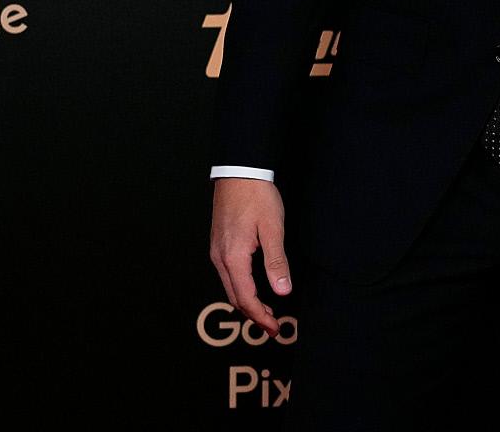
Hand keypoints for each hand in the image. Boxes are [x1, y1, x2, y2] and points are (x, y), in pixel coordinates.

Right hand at [209, 178, 290, 333]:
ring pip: (229, 287)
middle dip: (253, 315)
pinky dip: (240, 288)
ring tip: (266, 311)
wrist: (239, 171)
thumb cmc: (257, 196)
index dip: (260, 317)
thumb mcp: (273, 228)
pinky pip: (227, 275)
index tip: (275, 328)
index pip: (246, 299)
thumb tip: (283, 291)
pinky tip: (253, 288)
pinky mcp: (218, 244)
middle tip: (272, 327)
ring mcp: (216, 251)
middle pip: (234, 298)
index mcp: (233, 257)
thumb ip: (276, 262)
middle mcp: (220, 258)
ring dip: (246, 303)